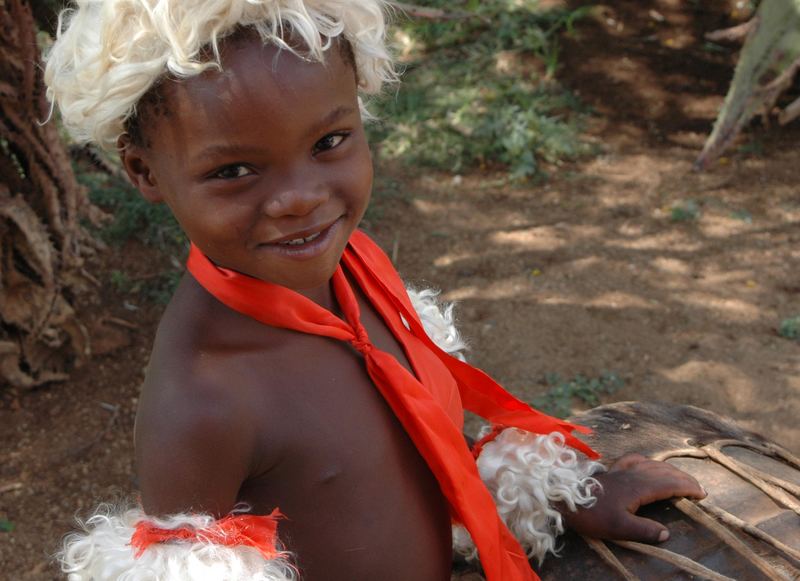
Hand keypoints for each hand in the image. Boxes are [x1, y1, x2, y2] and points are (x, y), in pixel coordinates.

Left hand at [562, 453, 705, 542]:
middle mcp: (633, 474)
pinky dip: (647, 461)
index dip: (688, 488)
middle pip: (664, 472)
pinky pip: (634, 459)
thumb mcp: (619, 528)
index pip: (670, 484)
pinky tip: (647, 462)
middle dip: (684, 479)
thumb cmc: (592, 514)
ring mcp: (622, 469)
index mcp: (639, 487)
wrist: (565, 499)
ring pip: (652, 464)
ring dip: (669, 470)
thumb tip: (667, 533)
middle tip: (699, 489)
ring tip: (681, 478)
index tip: (702, 494)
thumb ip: (644, 531)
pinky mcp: (612, 470)